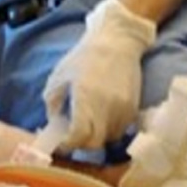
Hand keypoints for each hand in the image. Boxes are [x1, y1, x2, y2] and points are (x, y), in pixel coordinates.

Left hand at [43, 0, 156, 149]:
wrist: (117, 42)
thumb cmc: (83, 57)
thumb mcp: (59, 76)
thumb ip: (53, 104)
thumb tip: (54, 125)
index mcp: (85, 98)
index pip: (78, 136)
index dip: (68, 144)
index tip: (61, 143)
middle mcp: (106, 107)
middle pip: (94, 143)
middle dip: (81, 144)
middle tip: (72, 137)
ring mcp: (123, 110)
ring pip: (109, 139)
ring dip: (96, 138)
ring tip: (87, 126)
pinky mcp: (134, 109)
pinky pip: (121, 130)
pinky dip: (109, 130)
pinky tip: (101, 118)